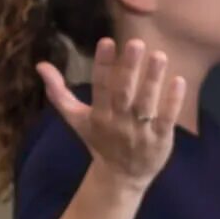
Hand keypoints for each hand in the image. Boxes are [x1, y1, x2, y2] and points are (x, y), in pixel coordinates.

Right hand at [37, 38, 186, 192]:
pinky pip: (167, 118)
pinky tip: (178, 80)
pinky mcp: (160, 139)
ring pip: (147, 103)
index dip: (103, 65)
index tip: (107, 41)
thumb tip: (40, 65)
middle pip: (124, 93)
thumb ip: (59, 93)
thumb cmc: (100, 141)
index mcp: (98, 115)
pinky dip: (172, 101)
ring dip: (153, 79)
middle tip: (137, 42)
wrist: (121, 178)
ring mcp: (141, 131)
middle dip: (130, 69)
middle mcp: (119, 122)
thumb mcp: (77, 119)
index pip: (100, 87)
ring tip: (160, 55)